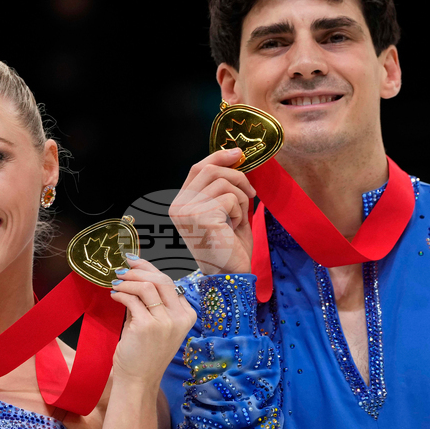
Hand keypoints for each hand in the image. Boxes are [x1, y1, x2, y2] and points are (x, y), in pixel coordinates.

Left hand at [108, 255, 197, 387]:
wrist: (139, 379)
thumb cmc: (146, 353)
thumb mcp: (157, 324)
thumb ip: (152, 302)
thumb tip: (136, 275)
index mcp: (186, 315)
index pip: (169, 282)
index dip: (150, 268)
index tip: (135, 262)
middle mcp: (179, 317)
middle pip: (161, 279)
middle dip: (138, 270)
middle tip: (122, 270)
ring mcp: (165, 322)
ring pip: (146, 286)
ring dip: (127, 282)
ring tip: (116, 283)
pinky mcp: (147, 326)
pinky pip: (132, 300)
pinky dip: (121, 294)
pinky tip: (114, 296)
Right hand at [169, 147, 256, 274]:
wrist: (230, 275)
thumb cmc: (229, 246)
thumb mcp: (225, 211)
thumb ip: (224, 188)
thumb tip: (236, 158)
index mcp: (180, 204)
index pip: (197, 168)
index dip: (218, 157)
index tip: (238, 153)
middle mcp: (178, 206)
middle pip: (209, 169)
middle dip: (236, 175)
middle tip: (251, 191)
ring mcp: (187, 211)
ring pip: (223, 182)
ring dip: (240, 197)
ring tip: (239, 217)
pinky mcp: (202, 217)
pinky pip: (230, 198)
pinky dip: (240, 211)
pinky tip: (234, 227)